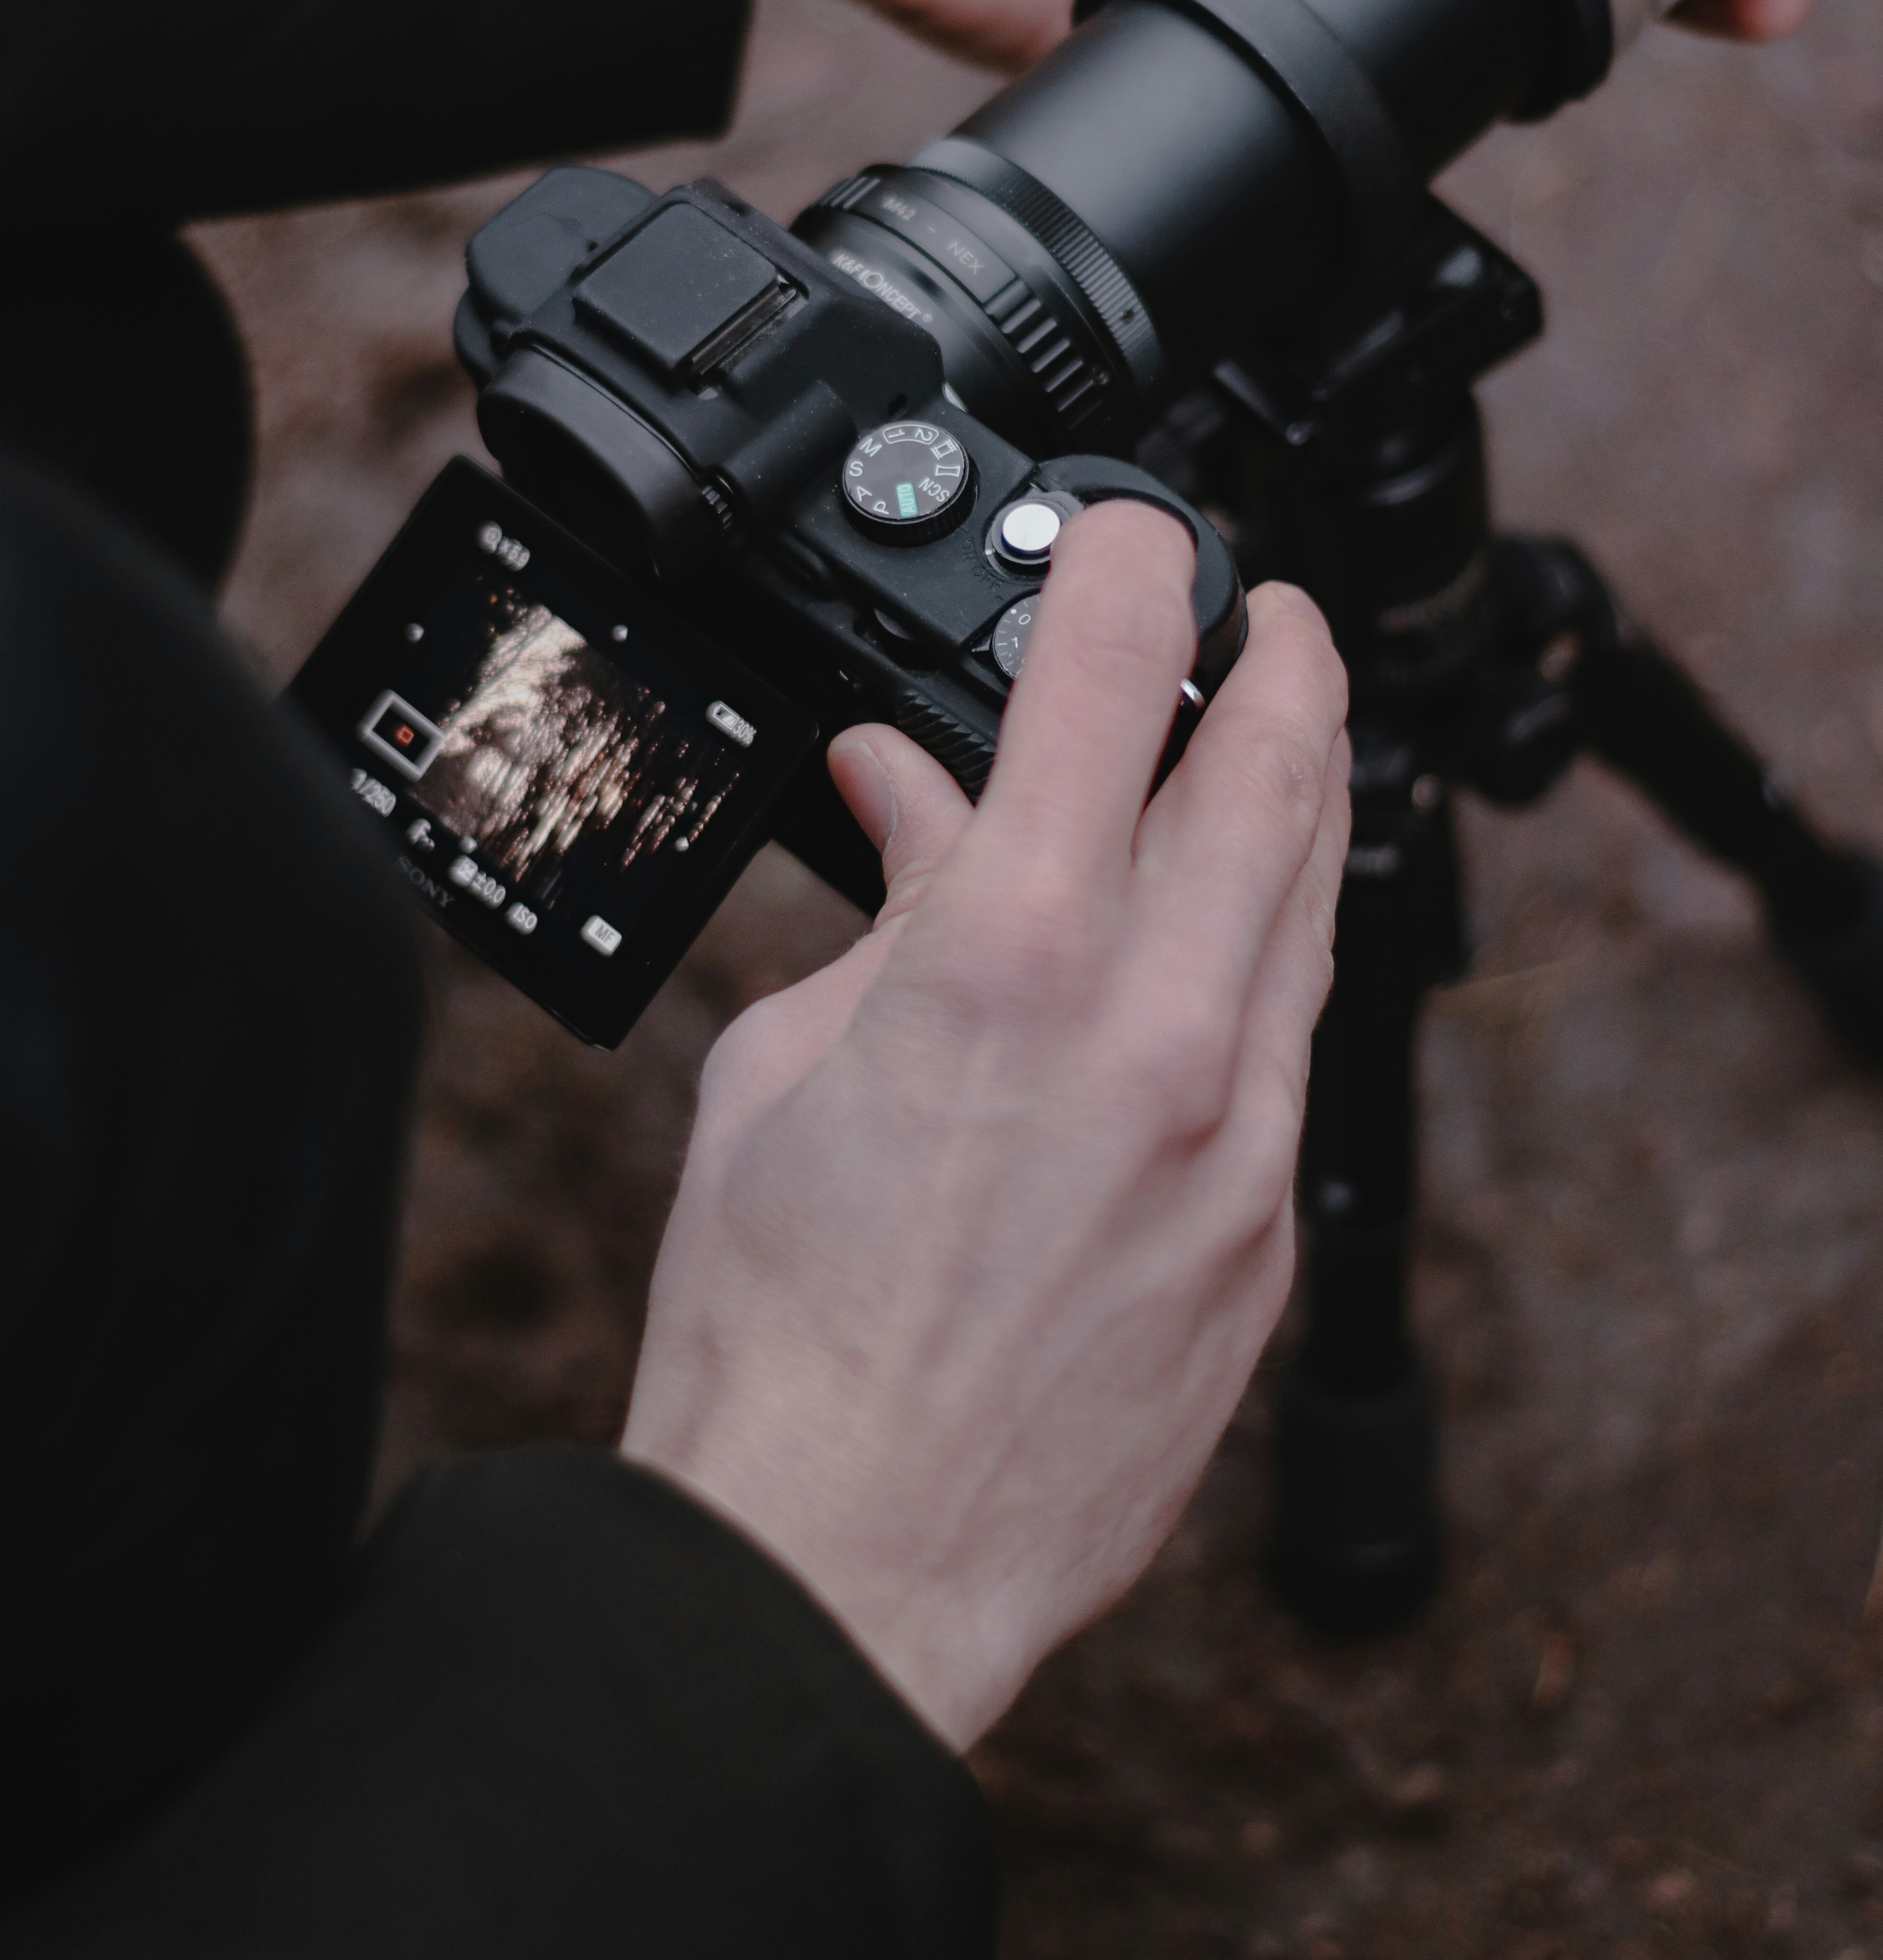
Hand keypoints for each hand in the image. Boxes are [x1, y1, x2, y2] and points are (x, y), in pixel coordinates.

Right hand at [621, 505, 1350, 1749]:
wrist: (842, 1559)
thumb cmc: (778, 1331)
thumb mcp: (785, 1066)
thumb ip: (881, 911)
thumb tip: (900, 796)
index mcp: (1005, 961)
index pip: (1106, 679)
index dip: (1128, 562)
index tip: (1129, 531)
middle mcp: (1151, 1033)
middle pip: (1277, 766)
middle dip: (1282, 654)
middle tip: (1265, 612)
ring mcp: (1233, 1141)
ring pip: (1313, 902)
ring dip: (1300, 795)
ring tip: (1268, 744)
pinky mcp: (1262, 1239)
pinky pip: (1295, 1042)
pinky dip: (1268, 952)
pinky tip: (1225, 938)